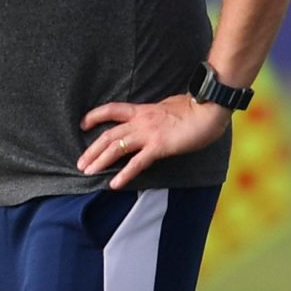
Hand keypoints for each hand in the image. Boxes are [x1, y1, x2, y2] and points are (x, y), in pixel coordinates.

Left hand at [77, 96, 231, 190]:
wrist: (209, 107)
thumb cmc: (195, 108)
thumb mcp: (169, 106)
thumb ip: (157, 114)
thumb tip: (155, 118)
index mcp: (143, 110)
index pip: (112, 109)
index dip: (95, 116)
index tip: (83, 124)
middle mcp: (141, 121)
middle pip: (109, 134)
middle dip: (92, 149)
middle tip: (80, 163)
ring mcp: (149, 133)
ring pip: (116, 146)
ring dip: (100, 160)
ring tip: (87, 172)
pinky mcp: (159, 146)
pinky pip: (137, 163)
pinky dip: (124, 174)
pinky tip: (114, 184)